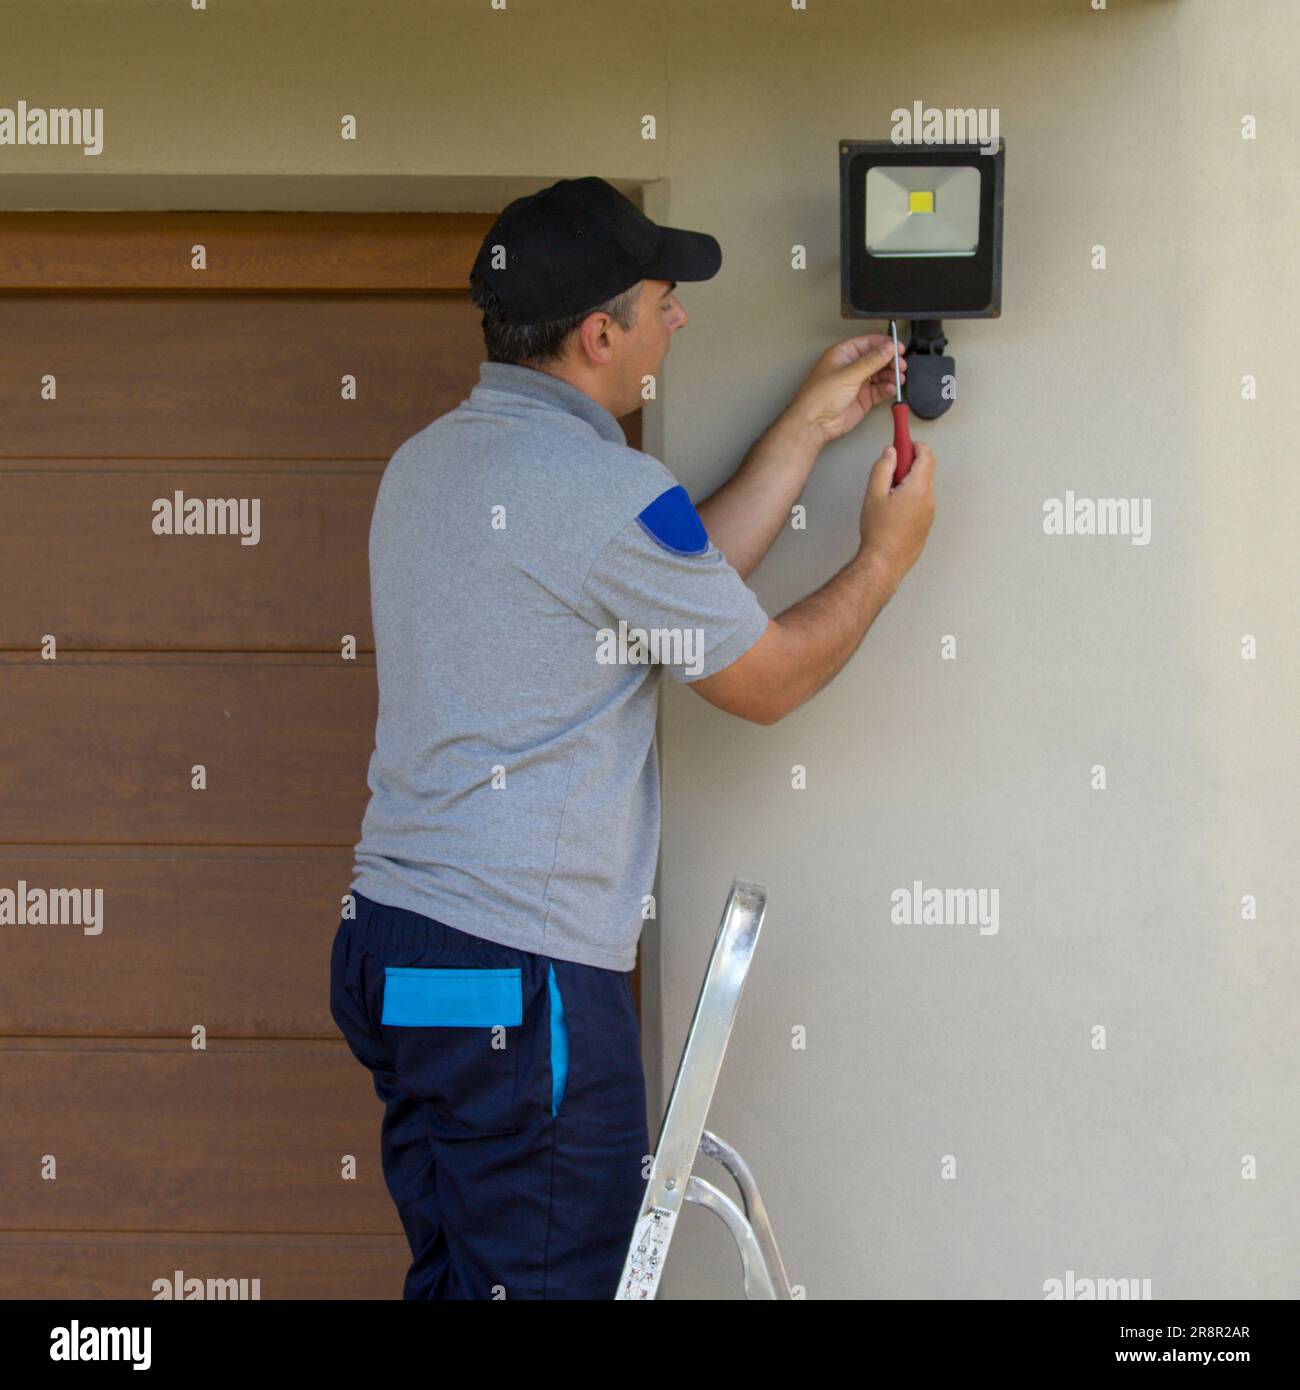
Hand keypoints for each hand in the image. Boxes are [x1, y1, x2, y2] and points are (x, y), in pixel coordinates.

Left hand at [787, 334, 905, 447]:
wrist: (814, 424)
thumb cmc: (819, 397)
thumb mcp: (847, 374)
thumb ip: (871, 361)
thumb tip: (887, 348)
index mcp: (843, 354)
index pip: (868, 343)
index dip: (884, 344)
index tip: (898, 347)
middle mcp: (851, 367)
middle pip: (878, 358)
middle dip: (891, 360)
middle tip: (900, 365)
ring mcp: (858, 383)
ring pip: (881, 374)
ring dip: (891, 375)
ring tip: (898, 378)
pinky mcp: (863, 398)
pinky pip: (880, 390)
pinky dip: (888, 388)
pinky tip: (891, 388)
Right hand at [858, 441, 936, 583]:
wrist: (884, 562)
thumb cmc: (879, 531)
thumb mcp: (874, 494)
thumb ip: (883, 467)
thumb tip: (890, 453)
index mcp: (919, 488)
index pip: (926, 455)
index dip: (914, 445)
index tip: (903, 441)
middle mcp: (929, 499)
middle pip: (926, 469)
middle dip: (909, 463)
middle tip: (890, 470)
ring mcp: (930, 513)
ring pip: (923, 486)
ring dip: (909, 481)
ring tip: (888, 494)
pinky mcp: (926, 524)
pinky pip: (922, 502)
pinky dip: (911, 496)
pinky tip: (893, 509)